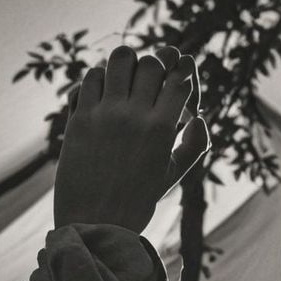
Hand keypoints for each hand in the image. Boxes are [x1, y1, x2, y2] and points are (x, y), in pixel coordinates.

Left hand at [54, 44, 208, 234]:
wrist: (95, 221)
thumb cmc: (137, 202)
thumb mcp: (172, 177)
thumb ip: (194, 147)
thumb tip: (200, 119)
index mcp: (162, 132)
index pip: (177, 82)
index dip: (184, 71)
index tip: (183, 69)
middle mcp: (134, 116)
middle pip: (151, 64)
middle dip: (158, 64)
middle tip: (157, 72)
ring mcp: (104, 113)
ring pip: (120, 59)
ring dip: (129, 61)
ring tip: (131, 74)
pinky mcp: (80, 115)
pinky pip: (92, 76)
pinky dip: (103, 76)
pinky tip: (108, 89)